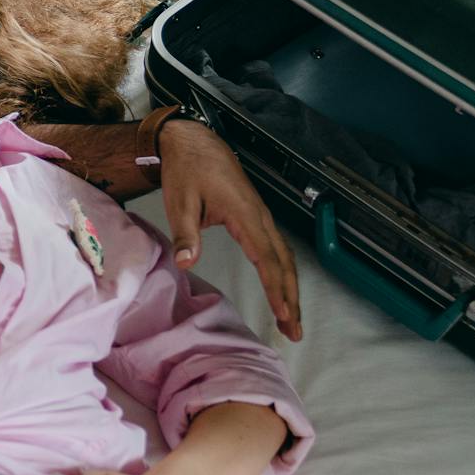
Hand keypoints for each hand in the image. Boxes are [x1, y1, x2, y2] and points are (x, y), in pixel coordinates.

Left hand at [157, 118, 301, 339]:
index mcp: (245, 214)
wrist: (193, 142)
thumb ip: (185, 234)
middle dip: (291, 298)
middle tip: (295, 331)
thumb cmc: (187, 169)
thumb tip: (185, 263)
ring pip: (285, 258)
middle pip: (284, 263)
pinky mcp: (256, 217)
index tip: (285, 314)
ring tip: (292, 320)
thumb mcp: (179, 201)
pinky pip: (277, 249)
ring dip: (290, 289)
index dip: (276, 288)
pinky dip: (283, 273)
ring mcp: (261, 216)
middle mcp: (260, 217)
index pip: (267, 258)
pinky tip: (282, 290)